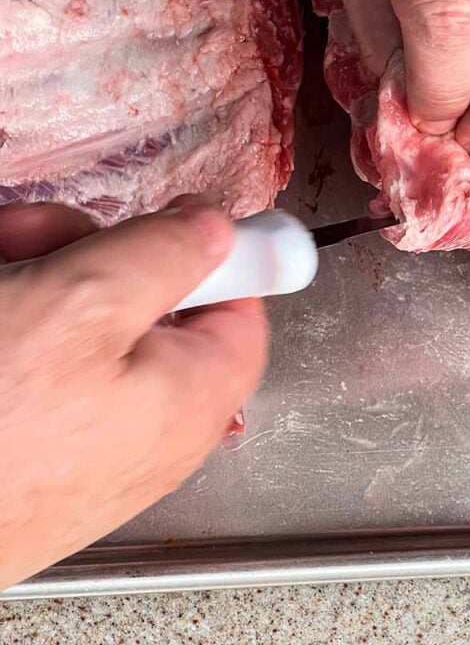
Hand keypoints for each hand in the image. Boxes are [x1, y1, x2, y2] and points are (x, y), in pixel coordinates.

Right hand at [0, 203, 267, 589]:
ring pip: (80, 329)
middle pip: (147, 308)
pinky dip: (11, 327)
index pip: (241, 312)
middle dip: (88, 257)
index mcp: (193, 396)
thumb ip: (166, 255)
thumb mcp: (86, 300)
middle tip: (34, 238)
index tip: (167, 222)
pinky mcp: (32, 451)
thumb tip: (221, 231)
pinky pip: (38, 369)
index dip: (211, 256)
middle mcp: (150, 430)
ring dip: (35, 281)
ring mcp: (86, 446)